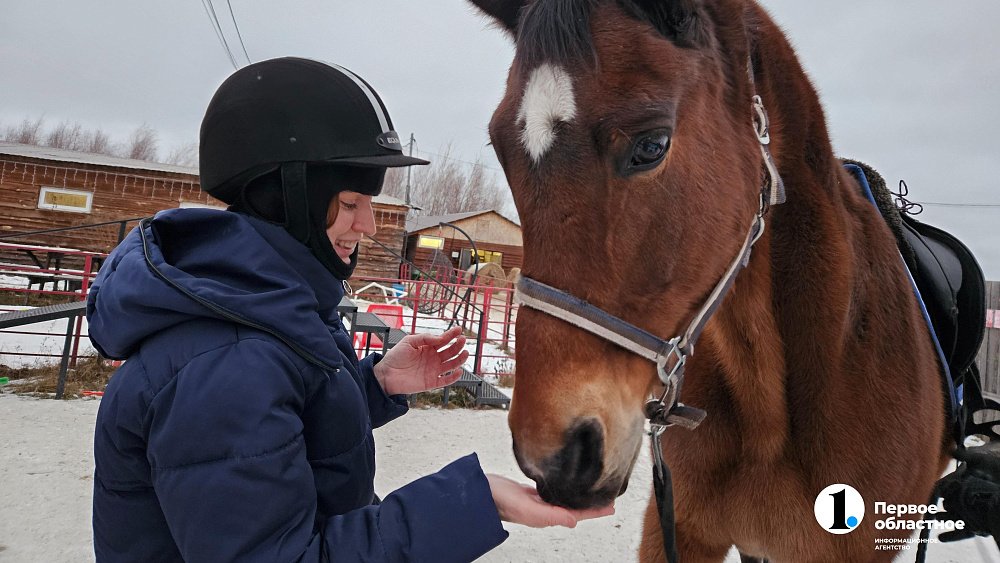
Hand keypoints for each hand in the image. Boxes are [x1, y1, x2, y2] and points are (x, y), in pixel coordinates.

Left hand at [373, 326, 468, 394]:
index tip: (459, 329)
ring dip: (459, 359)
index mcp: (428, 347)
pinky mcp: (431, 382)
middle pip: (450, 351)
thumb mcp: (409, 341)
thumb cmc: (395, 357)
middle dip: (457, 345)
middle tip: (462, 339)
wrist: (386, 374)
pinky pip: (446, 380)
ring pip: (451, 365)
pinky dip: (453, 377)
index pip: (443, 340)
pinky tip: (459, 370)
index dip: (451, 334)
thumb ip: (424, 338)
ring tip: (465, 353)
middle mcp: (433, 358)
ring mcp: (433, 370)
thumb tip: (440, 338)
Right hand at [485, 474, 614, 527]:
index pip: (576, 514)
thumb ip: (550, 516)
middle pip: (574, 507)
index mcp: (545, 516)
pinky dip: (564, 488)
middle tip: (609, 497)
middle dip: (591, 503)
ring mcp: (537, 501)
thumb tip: (574, 521)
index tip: (611, 506)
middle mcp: (544, 510)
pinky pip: (553, 491)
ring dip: (579, 496)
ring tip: (593, 490)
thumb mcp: (527, 510)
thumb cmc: (499, 502)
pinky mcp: (530, 492)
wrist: (479, 493)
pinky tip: (568, 484)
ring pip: (565, 499)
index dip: (594, 511)